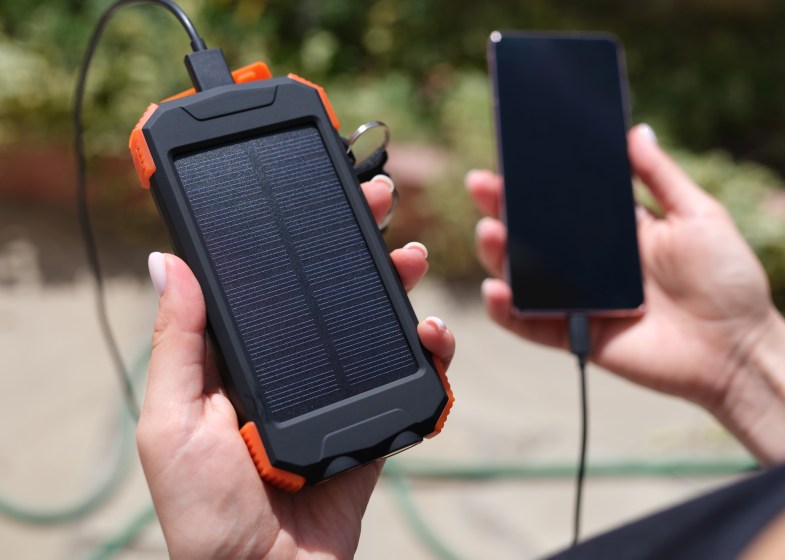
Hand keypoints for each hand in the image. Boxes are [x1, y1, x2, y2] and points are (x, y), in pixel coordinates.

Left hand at [136, 176, 454, 558]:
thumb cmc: (205, 511)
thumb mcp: (173, 420)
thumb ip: (179, 342)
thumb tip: (166, 261)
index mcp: (239, 359)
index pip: (269, 281)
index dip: (291, 234)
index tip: (315, 189)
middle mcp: (290, 367)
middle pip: (329, 291)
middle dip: (356, 241)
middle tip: (379, 199)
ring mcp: (335, 393)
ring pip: (374, 324)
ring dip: (397, 284)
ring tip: (411, 258)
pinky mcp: (372, 421)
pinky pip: (408, 377)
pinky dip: (429, 352)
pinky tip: (433, 333)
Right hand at [468, 125, 784, 462]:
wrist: (739, 349)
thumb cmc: (728, 280)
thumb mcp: (699, 216)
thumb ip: (661, 176)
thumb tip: (634, 130)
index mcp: (616, 230)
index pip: (564, 199)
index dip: (535, 180)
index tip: (510, 156)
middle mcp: (590, 262)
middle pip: (533, 233)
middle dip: (502, 208)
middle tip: (481, 185)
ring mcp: (579, 299)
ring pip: (523, 275)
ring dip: (498, 253)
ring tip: (490, 231)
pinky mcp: (576, 335)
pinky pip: (530, 324)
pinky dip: (507, 311)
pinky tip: (496, 290)